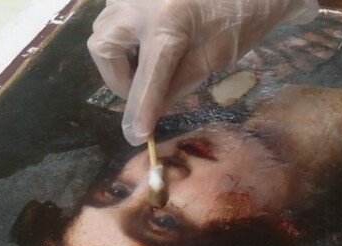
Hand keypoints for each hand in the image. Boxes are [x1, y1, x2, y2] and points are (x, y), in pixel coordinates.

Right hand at [87, 0, 318, 145]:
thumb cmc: (238, 18)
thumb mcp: (212, 57)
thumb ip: (178, 84)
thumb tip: (151, 112)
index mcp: (167, 22)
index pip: (147, 76)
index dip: (140, 109)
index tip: (136, 136)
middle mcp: (139, 3)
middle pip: (103, 48)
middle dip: (119, 77)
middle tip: (144, 90)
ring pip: (103, 32)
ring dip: (119, 58)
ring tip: (150, 65)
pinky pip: (114, 17)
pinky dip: (125, 38)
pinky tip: (150, 43)